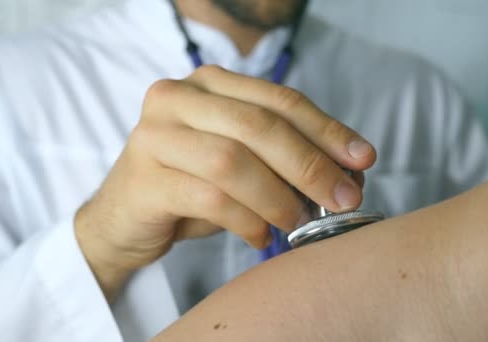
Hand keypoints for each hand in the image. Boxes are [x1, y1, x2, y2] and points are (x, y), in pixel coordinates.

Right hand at [74, 66, 375, 300]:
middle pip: (259, 126)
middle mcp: (178, 98)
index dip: (327, 129)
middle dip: (310, 165)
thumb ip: (285, 157)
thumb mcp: (243, 162)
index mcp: (209, 83)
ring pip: (234, 161)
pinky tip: (261, 237)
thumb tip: (350, 173)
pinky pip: (210, 199)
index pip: (279, 100)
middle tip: (343, 199)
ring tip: (297, 223)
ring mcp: (154, 136)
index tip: (364, 159)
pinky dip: (246, 222)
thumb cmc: (191, 186)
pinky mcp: (144, 179)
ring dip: (278, 197)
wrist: (123, 219)